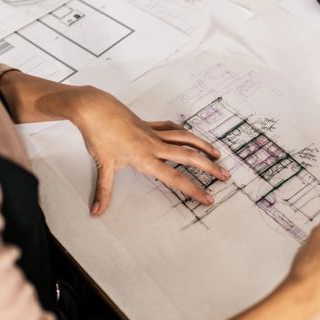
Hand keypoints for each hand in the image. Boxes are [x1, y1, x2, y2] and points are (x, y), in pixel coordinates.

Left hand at [69, 88, 229, 215]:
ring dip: (203, 147)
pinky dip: (184, 133)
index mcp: (145, 158)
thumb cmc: (99, 135)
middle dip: (209, 168)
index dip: (194, 189)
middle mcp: (154, 146)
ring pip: (186, 139)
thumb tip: (97, 211)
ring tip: (217, 154)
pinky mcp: (150, 124)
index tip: (208, 198)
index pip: (175, 178)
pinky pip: (172, 128)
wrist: (95, 108)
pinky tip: (191, 136)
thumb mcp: (102, 165)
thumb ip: (104, 191)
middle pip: (189, 157)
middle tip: (224, 176)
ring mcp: (154, 133)